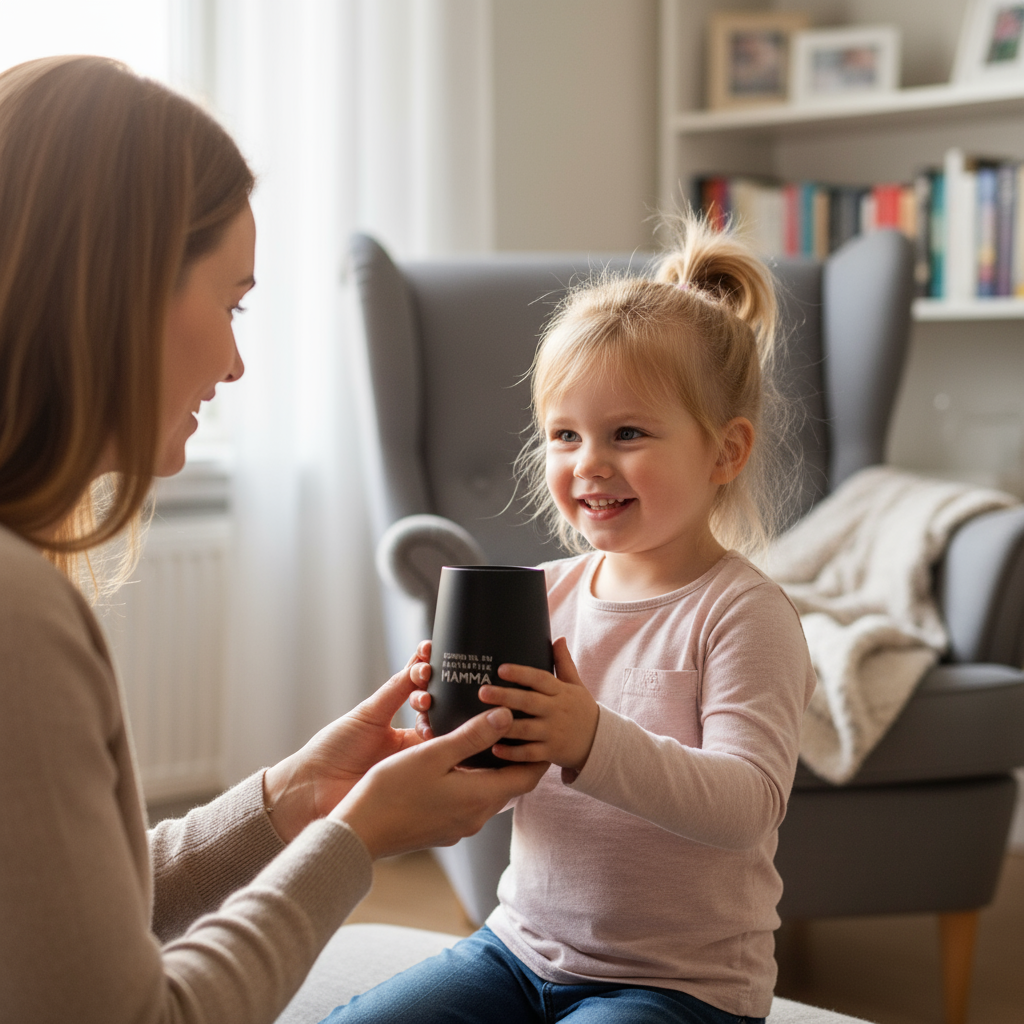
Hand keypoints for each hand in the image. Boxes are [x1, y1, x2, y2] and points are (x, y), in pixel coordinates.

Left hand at [262, 642, 431, 842]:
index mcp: (405, 732)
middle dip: (439, 700)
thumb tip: (420, 661)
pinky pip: (444, 767)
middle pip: (446, 720)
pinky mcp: (424, 787)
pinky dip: (448, 751)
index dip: (435, 681)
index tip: (429, 663)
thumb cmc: (334, 750)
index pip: (432, 701)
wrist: (313, 789)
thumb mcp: (369, 713)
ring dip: (444, 723)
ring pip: (449, 742)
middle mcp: (416, 750)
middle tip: (420, 698)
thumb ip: (396, 688)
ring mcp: (421, 768)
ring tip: (424, 716)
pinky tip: (444, 738)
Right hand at [331, 706, 549, 858]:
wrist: (357, 833)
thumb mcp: (433, 755)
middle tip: (517, 726)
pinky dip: (473, 780)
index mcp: (480, 798)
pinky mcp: (441, 828)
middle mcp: (475, 817)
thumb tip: (507, 716)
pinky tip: (455, 761)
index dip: (538, 753)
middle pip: (510, 785)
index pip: (528, 777)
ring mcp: (458, 826)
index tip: (539, 728)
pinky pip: (469, 801)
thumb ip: (472, 736)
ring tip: (486, 737)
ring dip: (492, 768)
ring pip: (488, 793)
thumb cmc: (391, 791)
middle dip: (516, 757)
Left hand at [478, 637, 598, 773]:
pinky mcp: (551, 752)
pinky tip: (494, 748)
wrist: (600, 742)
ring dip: (505, 726)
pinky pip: (530, 754)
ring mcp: (553, 733)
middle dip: (505, 696)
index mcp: (561, 692)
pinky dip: (512, 753)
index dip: (521, 673)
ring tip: (482, 720)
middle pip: (529, 702)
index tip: (501, 669)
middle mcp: (556, 711)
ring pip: (526, 729)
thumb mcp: (576, 685)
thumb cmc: (582, 709)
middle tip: (482, 691)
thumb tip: (558, 638)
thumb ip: (564, 663)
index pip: (540, 679)